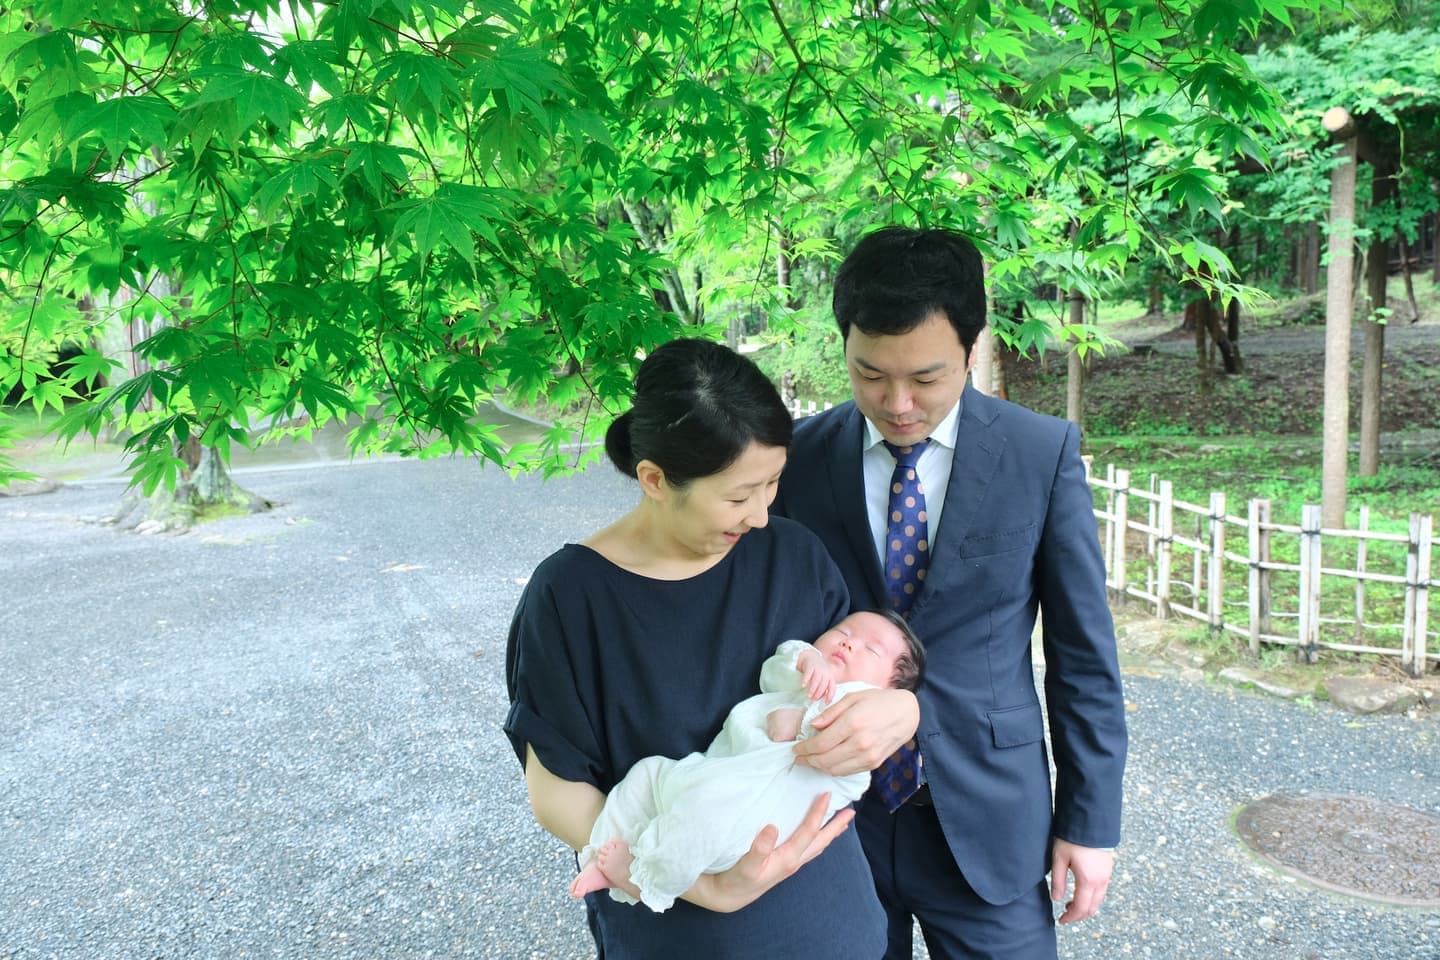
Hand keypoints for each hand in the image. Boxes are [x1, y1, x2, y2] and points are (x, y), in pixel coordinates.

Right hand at [684, 792, 852, 912]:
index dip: (818, 812)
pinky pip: (807, 847)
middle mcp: (794, 860)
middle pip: (821, 840)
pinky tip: (813, 834)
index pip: (808, 832)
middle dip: (836, 826)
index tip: (827, 794)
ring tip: (839, 821)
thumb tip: (773, 827)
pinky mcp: (783, 862)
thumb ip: (759, 849)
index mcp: (788, 858)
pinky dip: (816, 837)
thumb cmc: (736, 880)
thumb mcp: (746, 866)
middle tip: (851, 812)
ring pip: (816, 845)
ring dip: (828, 832)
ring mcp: (790, 862)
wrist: (728, 896)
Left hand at [791, 688, 918, 776]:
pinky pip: (848, 771)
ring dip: (818, 767)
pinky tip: (827, 763)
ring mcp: (868, 756)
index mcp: (853, 723)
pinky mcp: (874, 763)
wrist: (907, 713)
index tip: (795, 748)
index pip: (821, 743)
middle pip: (826, 759)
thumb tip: (813, 725)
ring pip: (835, 769)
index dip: (805, 748)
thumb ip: (831, 712)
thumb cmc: (879, 700)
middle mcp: (860, 742)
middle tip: (798, 757)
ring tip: (810, 761)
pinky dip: (833, 769)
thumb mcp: (853, 697)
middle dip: (808, 760)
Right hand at [796, 647, 836, 703]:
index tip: (826, 703)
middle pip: (823, 685)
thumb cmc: (818, 670)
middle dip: (819, 694)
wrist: (811, 656)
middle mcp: (826, 673)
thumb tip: (820, 700)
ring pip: (817, 680)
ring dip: (813, 689)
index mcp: (830, 677)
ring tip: (809, 695)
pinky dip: (805, 680)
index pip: (832, 688)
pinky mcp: (810, 665)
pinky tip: (803, 685)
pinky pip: (808, 673)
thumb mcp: (823, 678)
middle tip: (813, 699)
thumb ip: (823, 687)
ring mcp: (818, 669)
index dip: (830, 696)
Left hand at [1050, 840, 1113, 923]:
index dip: (1071, 917)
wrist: (1090, 821)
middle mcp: (1101, 881)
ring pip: (1099, 900)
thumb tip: (1056, 899)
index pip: (1081, 908)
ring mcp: (1107, 875)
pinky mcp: (1108, 869)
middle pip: (1092, 908)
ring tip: (1071, 904)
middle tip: (1065, 915)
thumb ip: (1058, 881)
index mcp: (1088, 880)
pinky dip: (1092, 897)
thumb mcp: (1059, 859)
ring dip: (1086, 907)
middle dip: (1079, 915)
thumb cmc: (1072, 838)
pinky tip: (1081, 892)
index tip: (1061, 920)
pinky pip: (1102, 891)